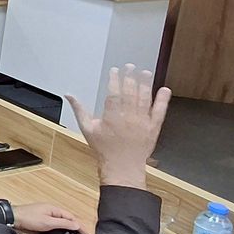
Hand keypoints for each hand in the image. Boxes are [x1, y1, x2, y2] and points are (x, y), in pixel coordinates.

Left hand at [12, 202, 82, 233]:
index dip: (79, 225)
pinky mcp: (40, 217)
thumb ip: (62, 223)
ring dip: (68, 225)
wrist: (13, 217)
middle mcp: (51, 209)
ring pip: (61, 219)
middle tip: (82, 233)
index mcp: (54, 209)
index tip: (86, 232)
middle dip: (75, 224)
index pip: (71, 217)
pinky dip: (60, 225)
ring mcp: (45, 213)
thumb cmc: (28, 218)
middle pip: (67, 217)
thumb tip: (76, 225)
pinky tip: (60, 230)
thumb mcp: (48, 223)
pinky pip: (54, 221)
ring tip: (74, 232)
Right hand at [66, 65, 170, 189]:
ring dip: (145, 84)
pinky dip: (163, 100)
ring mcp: (142, 122)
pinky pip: (160, 111)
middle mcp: (128, 118)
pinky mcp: (153, 128)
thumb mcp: (87, 129)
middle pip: (130, 93)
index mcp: (112, 117)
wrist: (122, 167)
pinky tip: (164, 89)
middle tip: (131, 66)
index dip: (115, 79)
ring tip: (145, 72)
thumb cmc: (104, 149)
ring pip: (145, 99)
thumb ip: (79, 110)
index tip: (115, 70)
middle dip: (130, 78)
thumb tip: (69, 95)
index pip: (114, 93)